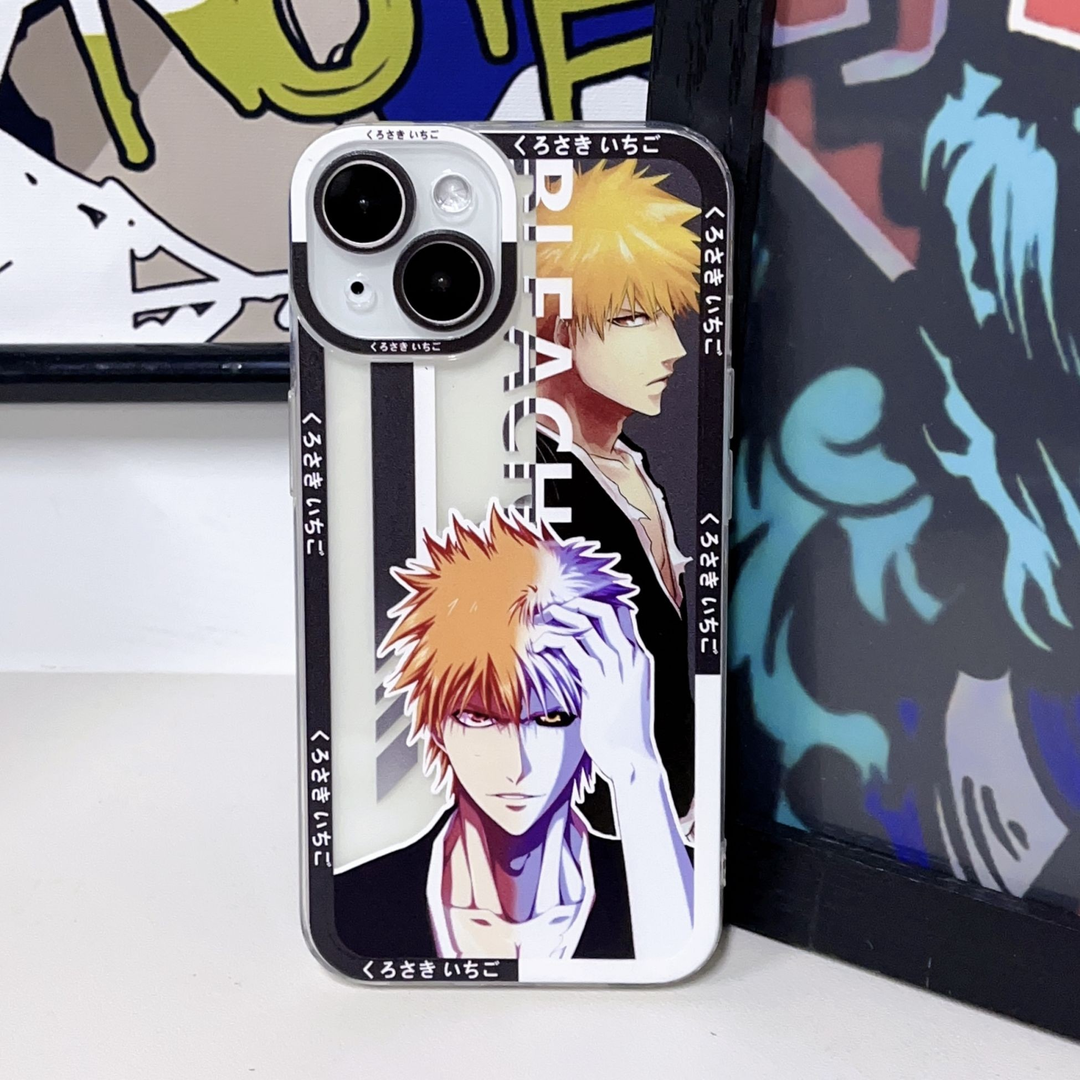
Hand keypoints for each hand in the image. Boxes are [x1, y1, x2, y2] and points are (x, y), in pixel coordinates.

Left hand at [532, 598, 656, 784]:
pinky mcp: (597, 683)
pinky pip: (572, 650)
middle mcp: (631, 657)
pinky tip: (538, 647)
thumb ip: (610, 670)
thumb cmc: (625, 729)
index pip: (622, 614)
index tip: (572, 607)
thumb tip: (584, 654)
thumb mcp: (623, 692)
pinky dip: (553, 642)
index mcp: (640, 657)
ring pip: (586, 627)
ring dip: (560, 621)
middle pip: (605, 613)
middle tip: (553, 611)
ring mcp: (616, 670)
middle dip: (577, 605)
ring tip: (540, 623)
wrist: (633, 759)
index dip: (595, 605)